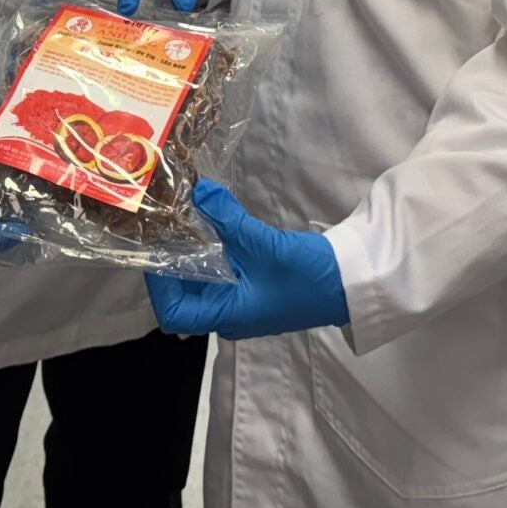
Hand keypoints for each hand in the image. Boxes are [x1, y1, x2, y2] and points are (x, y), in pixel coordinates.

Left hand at [145, 179, 348, 340]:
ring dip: (192, 252)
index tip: (155, 247)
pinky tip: (211, 224)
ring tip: (183, 218)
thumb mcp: (264, 245)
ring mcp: (241, 302)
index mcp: (228, 316)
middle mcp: (229, 314)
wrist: (350, 282)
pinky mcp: (253, 287)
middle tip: (165, 223)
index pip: (174, 313)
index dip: (158, 283)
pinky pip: (221, 272)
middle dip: (172, 259)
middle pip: (184, 294)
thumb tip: (198, 191)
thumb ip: (228, 219)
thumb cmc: (308, 276)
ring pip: (202, 281)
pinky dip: (211, 250)